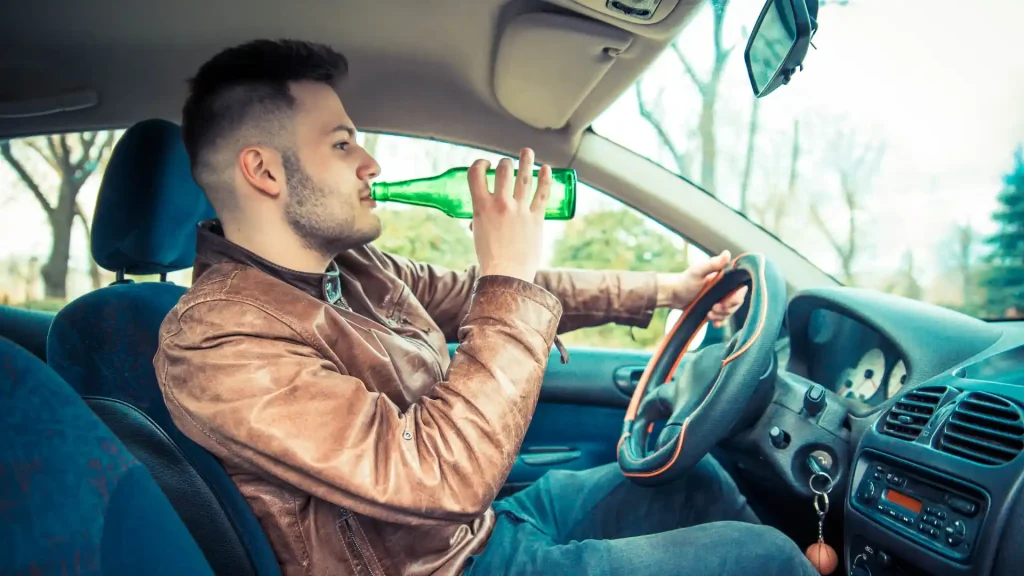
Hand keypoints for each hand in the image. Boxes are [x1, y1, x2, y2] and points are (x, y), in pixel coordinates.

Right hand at [468, 148, 549, 281]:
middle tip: (507, 165)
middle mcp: (500, 204)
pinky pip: (542, 193)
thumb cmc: (490, 258)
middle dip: (505, 164)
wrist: (507, 275)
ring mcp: (520, 210)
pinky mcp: (536, 218)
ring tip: (527, 152)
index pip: (476, 173)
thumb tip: (477, 218)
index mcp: (481, 207)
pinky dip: (545, 179)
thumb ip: (479, 219)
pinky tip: (546, 169)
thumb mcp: (478, 233)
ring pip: (524, 177)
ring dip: (526, 161)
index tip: (486, 165)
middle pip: (504, 170)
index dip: (480, 164)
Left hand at [656, 250, 747, 327]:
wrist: (672, 294)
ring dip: (721, 315)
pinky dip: (719, 321)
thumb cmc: (684, 280)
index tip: (726, 302)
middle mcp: (723, 290)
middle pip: (736, 303)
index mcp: (723, 279)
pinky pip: (722, 318)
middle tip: (714, 308)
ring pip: (729, 312)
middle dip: (727, 308)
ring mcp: (718, 300)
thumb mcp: (698, 271)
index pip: (740, 289)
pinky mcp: (712, 310)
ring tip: (709, 313)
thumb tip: (727, 253)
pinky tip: (713, 322)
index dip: (737, 298)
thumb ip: (713, 264)